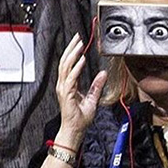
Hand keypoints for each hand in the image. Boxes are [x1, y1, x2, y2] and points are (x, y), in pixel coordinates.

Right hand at [55, 33, 106, 149]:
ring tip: (79, 44)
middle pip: (65, 61)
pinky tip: (81, 59)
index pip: (69, 64)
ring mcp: (64, 89)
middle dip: (71, 48)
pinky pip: (71, 78)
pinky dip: (76, 68)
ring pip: (66, 66)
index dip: (73, 52)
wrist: (74, 131)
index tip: (78, 42)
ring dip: (73, 54)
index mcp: (68, 85)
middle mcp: (63, 85)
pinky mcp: (67, 93)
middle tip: (78, 37)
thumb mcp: (92, 99)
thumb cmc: (80, 119)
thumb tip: (103, 74)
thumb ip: (96, 85)